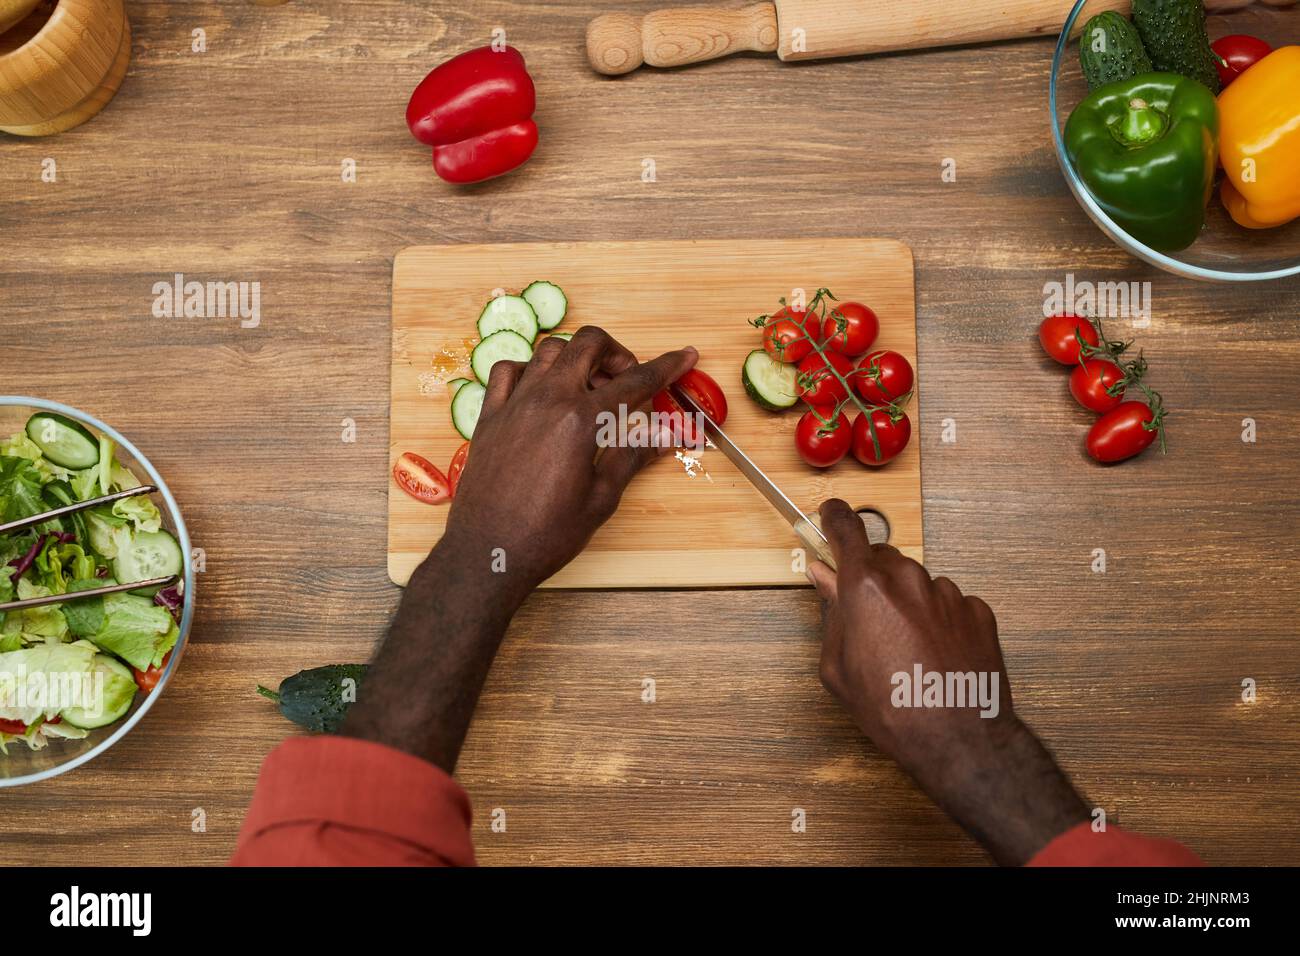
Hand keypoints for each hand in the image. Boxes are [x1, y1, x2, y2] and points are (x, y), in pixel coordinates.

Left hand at [444, 327, 697, 601]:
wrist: (487, 552)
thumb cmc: (547, 534)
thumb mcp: (601, 498)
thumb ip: (631, 457)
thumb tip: (663, 437)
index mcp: (581, 420)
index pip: (635, 382)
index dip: (666, 368)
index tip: (684, 357)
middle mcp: (546, 400)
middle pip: (588, 344)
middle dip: (617, 353)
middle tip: (628, 381)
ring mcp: (514, 404)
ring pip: (549, 350)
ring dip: (577, 358)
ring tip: (588, 387)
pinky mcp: (489, 416)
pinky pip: (508, 370)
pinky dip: (530, 370)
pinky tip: (542, 392)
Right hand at [807, 498, 1089, 864]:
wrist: (957, 740)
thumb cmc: (893, 710)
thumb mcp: (838, 666)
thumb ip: (831, 613)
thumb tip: (824, 577)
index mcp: (866, 587)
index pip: (846, 528)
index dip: (834, 518)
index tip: (830, 514)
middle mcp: (908, 580)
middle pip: (882, 558)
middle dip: (871, 578)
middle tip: (866, 617)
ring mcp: (948, 594)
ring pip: (916, 582)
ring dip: (906, 603)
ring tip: (905, 650)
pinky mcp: (977, 611)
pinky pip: (948, 603)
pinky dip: (938, 620)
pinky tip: (934, 655)